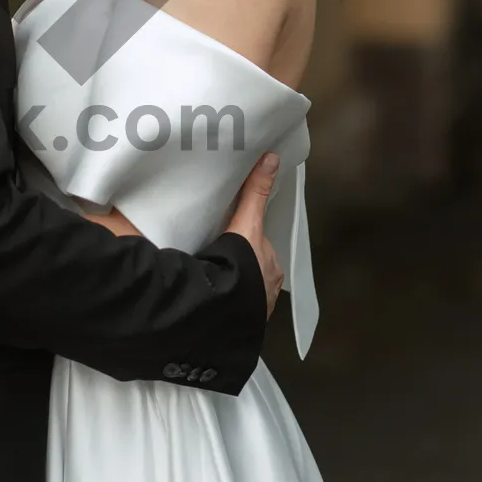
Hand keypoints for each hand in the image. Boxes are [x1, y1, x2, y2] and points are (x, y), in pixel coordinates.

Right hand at [224, 152, 283, 316]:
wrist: (228, 307)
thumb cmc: (241, 265)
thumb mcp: (248, 222)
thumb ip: (255, 192)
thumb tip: (271, 157)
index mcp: (270, 265)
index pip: (257, 249)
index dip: (243, 243)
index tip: (229, 243)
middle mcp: (268, 287)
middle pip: (251, 269)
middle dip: (238, 264)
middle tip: (214, 257)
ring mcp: (255, 309)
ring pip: (242, 291)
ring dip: (230, 286)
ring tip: (210, 280)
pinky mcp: (239, 324)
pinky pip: (232, 310)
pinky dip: (224, 305)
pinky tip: (210, 302)